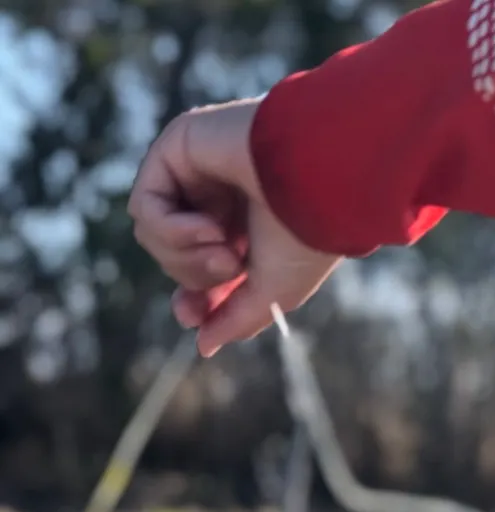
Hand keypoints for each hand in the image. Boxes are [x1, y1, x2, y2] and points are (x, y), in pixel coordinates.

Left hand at [128, 100, 339, 356]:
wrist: (318, 183)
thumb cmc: (306, 237)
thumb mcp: (272, 295)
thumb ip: (235, 320)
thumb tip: (202, 347)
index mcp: (244, 231)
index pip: (197, 272)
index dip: (191, 297)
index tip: (190, 315)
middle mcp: (217, 201)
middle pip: (171, 258)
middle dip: (195, 275)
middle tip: (231, 265)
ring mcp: (193, 173)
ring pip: (152, 235)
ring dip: (184, 255)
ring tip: (223, 247)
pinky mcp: (175, 150)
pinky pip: (145, 207)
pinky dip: (172, 230)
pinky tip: (208, 226)